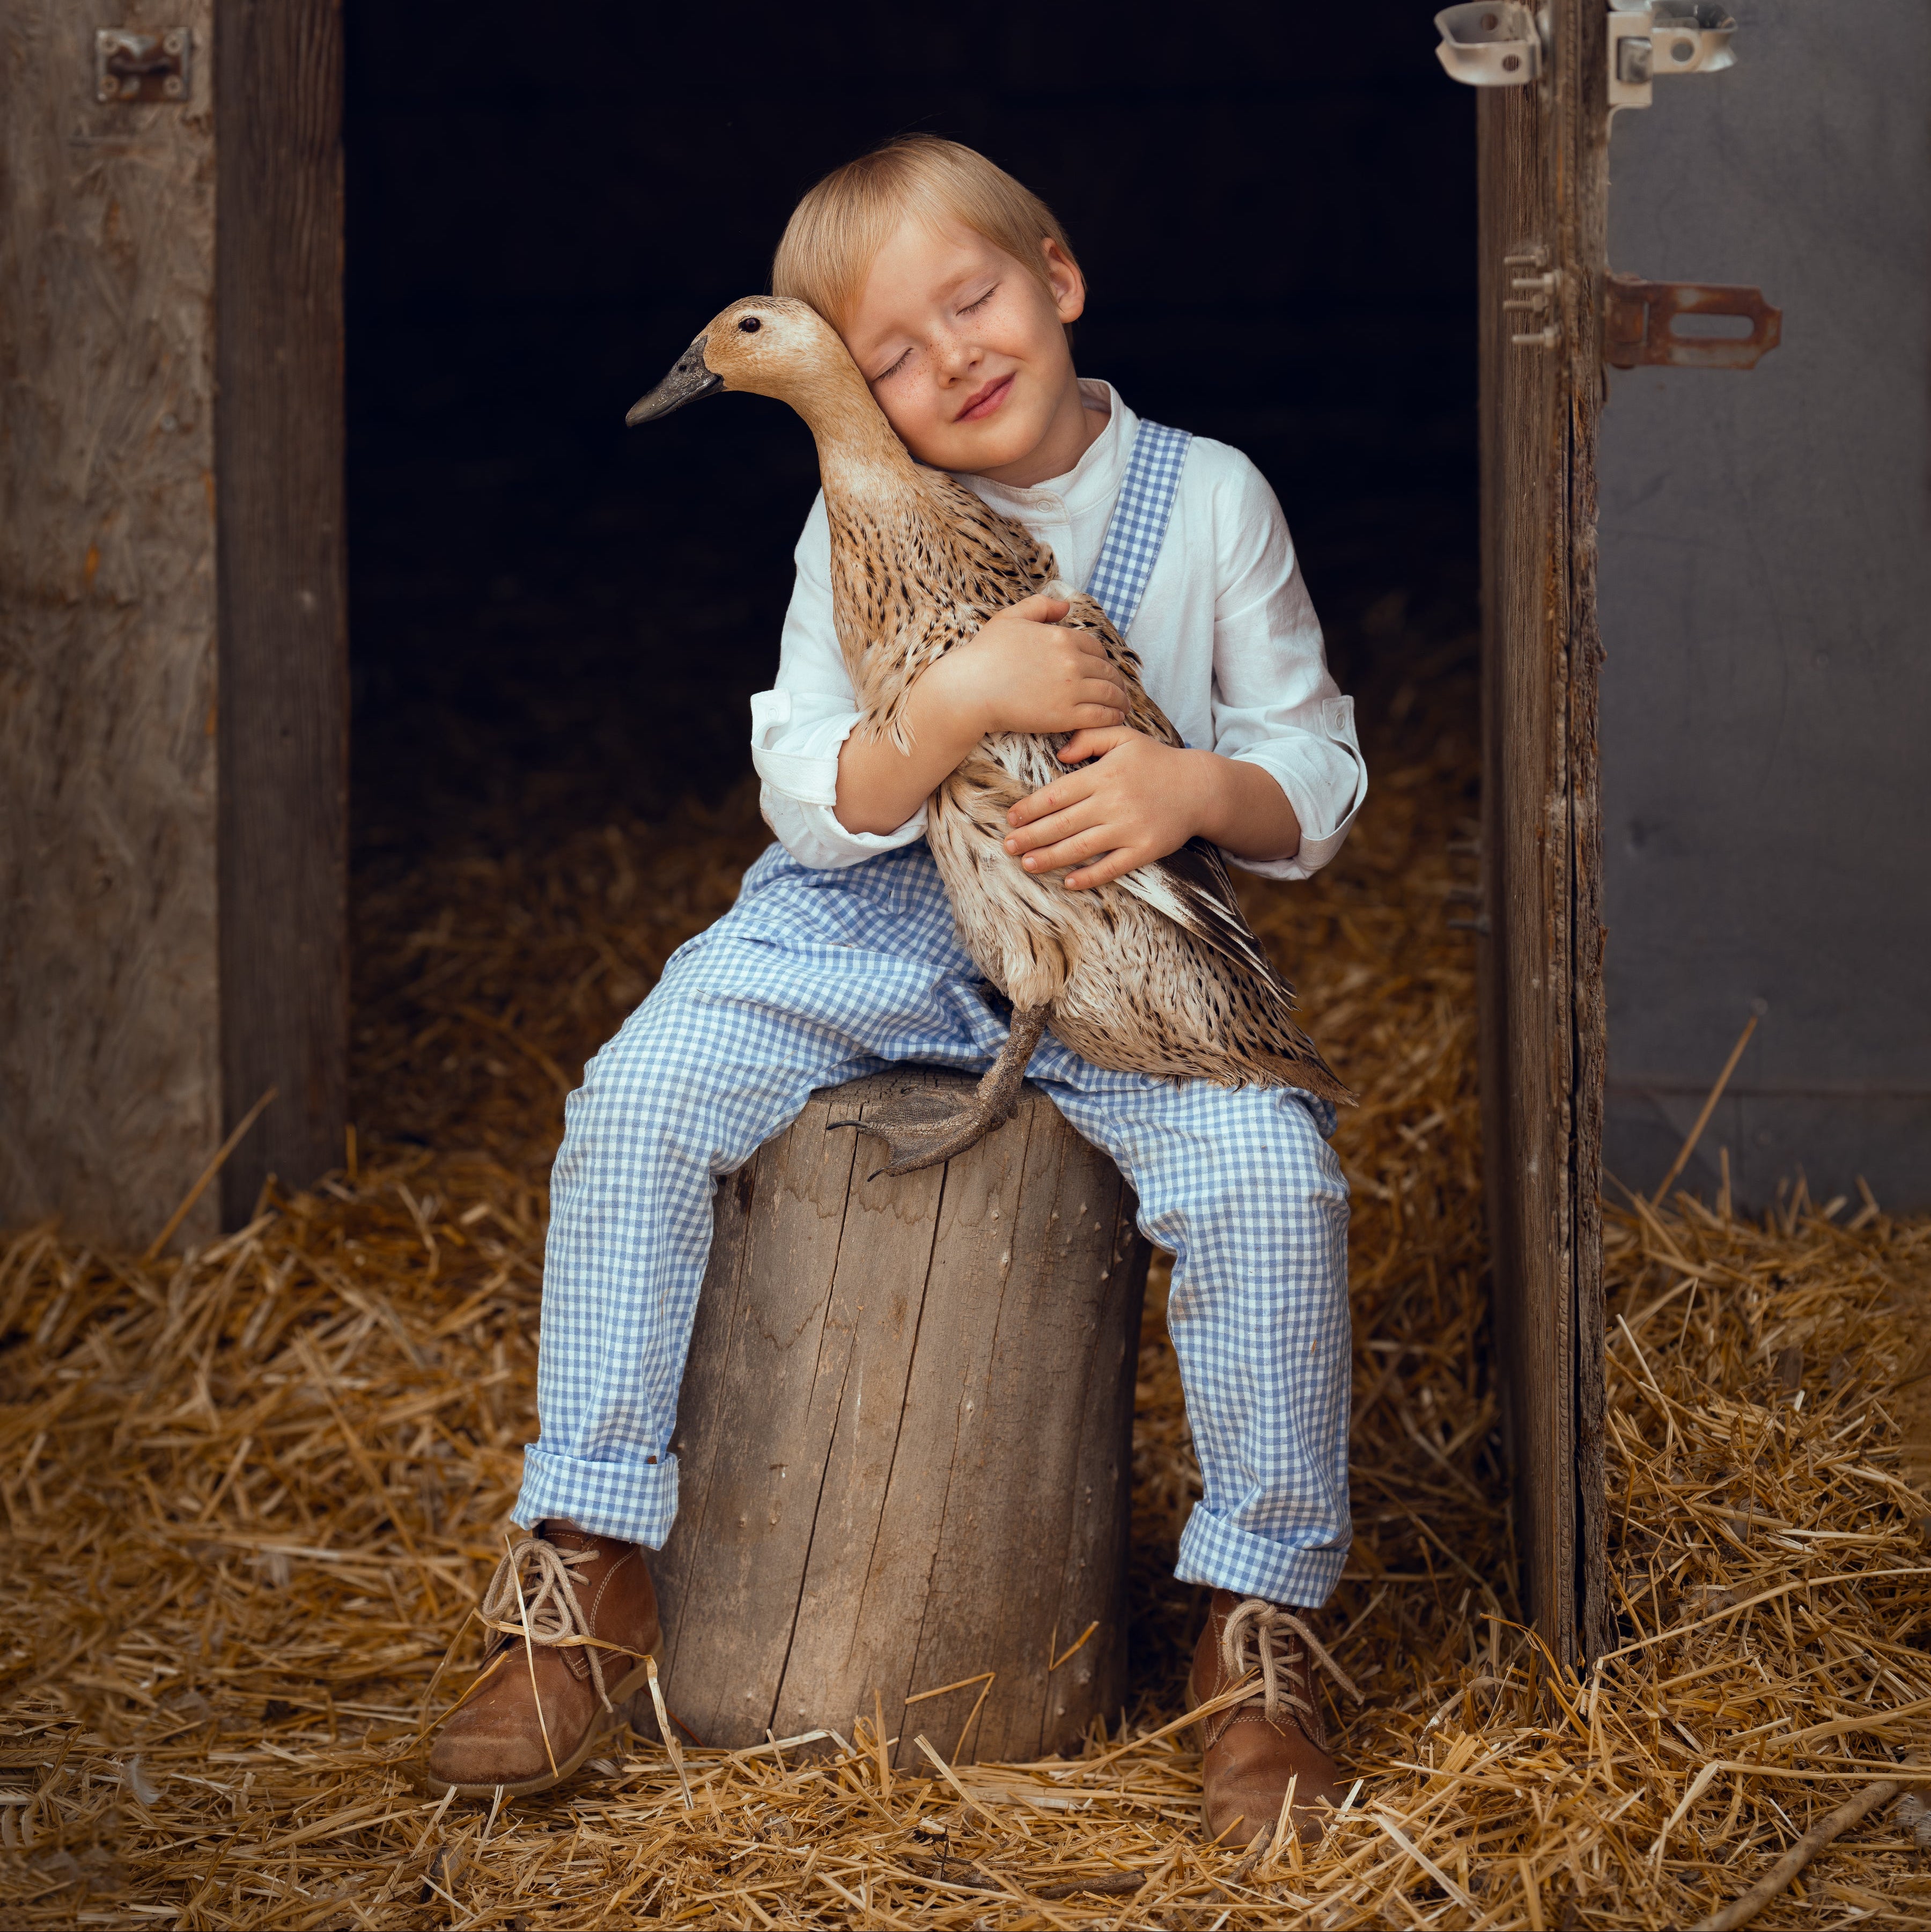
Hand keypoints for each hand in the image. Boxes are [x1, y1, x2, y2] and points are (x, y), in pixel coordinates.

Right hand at [927, 594, 1128, 737]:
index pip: (1095, 648)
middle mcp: (1071, 661)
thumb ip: (1040, 606)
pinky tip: (1116, 719)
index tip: (1105, 669)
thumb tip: (1066, 606)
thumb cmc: (985, 654)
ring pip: (1109, 694)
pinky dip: (1113, 717)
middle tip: (1119, 690)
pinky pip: (1101, 715)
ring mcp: (1071, 689)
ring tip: (1122, 707)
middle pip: (1107, 671)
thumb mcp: (1010, 618)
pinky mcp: (1066, 715)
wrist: (971, 689)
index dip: (1103, 660)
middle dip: (1116, 681)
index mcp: (1061, 637)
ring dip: (1120, 700)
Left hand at [1003, 727, 1211, 889]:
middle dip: (1031, 836)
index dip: (1030, 808)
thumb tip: (1060, 753)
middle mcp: (1113, 802)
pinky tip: (1069, 882)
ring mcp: (1129, 828)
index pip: (1057, 794)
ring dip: (1050, 858)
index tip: (1011, 818)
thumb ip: (1090, 736)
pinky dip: (1089, 876)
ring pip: (1081, 847)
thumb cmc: (1156, 761)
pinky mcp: (1144, 849)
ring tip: (1027, 864)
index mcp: (1103, 775)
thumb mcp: (1124, 737)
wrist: (1200, 788)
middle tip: (1008, 846)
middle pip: (1062, 823)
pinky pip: (1112, 867)